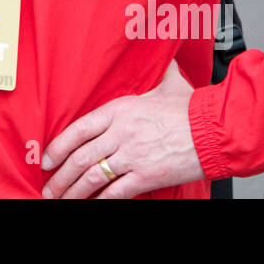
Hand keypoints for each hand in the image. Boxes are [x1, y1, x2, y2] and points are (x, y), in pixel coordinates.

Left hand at [40, 60, 203, 198]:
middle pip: (80, 156)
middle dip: (60, 176)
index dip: (58, 146)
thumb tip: (164, 59)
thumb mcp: (170, 84)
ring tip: (61, 200)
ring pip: (92, 176)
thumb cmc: (193, 109)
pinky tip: (92, 205)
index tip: (47, 159)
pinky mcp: (146, 176)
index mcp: (120, 109)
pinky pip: (115, 192)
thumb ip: (159, 74)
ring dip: (73, 192)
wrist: (216, 130)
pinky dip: (100, 201)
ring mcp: (132, 155)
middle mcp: (120, 133)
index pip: (79, 129)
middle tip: (49, 187)